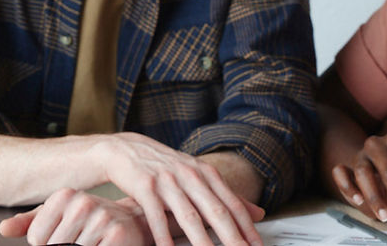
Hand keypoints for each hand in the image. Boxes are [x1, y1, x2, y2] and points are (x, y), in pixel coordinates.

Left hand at [0, 190, 151, 245]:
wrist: (136, 222)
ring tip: (96, 241)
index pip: (36, 238)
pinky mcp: (117, 234)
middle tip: (84, 238)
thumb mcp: (61, 217)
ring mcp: (101, 217)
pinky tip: (107, 244)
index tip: (67, 233)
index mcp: (65, 196)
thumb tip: (4, 228)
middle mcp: (82, 202)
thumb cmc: (95, 221)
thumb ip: (31, 222)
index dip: (48, 244)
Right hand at [93, 132, 263, 245]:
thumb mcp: (200, 175)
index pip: (232, 204)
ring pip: (189, 217)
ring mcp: (168, 181)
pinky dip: (163, 237)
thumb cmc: (168, 168)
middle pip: (216, 211)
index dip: (247, 227)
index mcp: (207, 173)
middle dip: (232, 237)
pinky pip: (157, 218)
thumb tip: (260, 213)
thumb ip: (228, 196)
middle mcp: (191, 175)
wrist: (127, 150)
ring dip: (202, 241)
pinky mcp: (145, 187)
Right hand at [331, 129, 386, 229]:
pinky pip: (340, 174)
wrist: (385, 179)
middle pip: (383, 164)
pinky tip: (358, 201)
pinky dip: (348, 187)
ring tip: (386, 215)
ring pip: (362, 171)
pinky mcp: (344, 169)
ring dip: (374, 196)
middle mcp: (376, 144)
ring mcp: (359, 156)